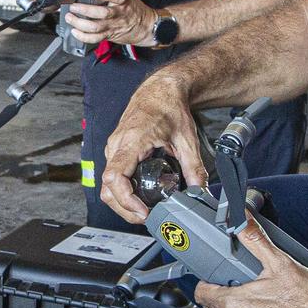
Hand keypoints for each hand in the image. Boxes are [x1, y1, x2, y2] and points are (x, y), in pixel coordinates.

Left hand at [66, 0, 157, 47]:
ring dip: (80, 23)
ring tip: (70, 17)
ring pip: (95, 27)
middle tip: (74, 6)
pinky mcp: (108, 35)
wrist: (145, 27)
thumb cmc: (134, 9)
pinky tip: (75, 31)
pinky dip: (83, 36)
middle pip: (101, 14)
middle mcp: (118, 14)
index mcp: (123, 1)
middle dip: (85, 10)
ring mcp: (112, 26)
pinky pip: (94, 39)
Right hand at [99, 73, 206, 223]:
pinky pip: (112, 176)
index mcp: (132, 141)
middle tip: (146, 217)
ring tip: (143, 210)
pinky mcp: (116, 150)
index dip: (126, 200)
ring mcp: (114, 148)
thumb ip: (194, 167)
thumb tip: (200, 190)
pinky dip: (122, 191)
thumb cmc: (168, 107)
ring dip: (122, 202)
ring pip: (107, 184)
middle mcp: (117, 145)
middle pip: (108, 187)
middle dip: (124, 208)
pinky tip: (139, 196)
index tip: (142, 211)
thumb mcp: (186, 139)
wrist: (160, 90)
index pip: (115, 177)